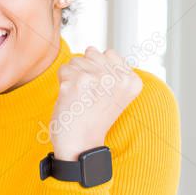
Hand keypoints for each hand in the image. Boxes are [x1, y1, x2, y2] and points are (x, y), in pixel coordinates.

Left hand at [49, 46, 142, 160]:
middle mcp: (118, 78)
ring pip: (77, 60)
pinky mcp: (77, 82)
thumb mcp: (116, 93)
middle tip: (89, 96)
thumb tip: (90, 49)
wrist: (81, 145)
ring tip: (80, 98)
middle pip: (92, 53)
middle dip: (86, 70)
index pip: (109, 53)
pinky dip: (63, 83)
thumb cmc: (94, 118)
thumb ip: (111, 68)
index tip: (100, 91)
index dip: (100, 70)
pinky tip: (71, 100)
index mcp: (132, 81)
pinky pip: (64, 69)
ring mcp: (97, 79)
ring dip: (74, 77)